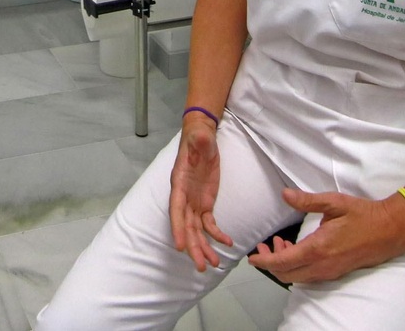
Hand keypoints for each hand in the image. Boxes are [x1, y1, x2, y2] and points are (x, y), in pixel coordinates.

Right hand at [168, 114, 234, 271]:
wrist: (202, 138)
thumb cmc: (198, 138)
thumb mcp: (200, 137)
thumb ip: (201, 140)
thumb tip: (202, 139)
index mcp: (179, 184)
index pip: (177, 210)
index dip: (178, 228)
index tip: (180, 246)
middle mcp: (184, 197)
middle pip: (187, 227)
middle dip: (193, 247)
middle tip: (202, 266)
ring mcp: (194, 202)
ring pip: (197, 230)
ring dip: (204, 247)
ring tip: (214, 264)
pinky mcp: (204, 203)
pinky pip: (209, 224)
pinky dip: (217, 234)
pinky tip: (228, 243)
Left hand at [246, 188, 404, 284]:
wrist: (391, 230)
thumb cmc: (364, 215)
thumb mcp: (335, 202)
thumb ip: (308, 201)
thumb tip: (285, 195)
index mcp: (318, 248)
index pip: (282, 262)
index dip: (264, 262)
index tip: (252, 258)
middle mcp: (322, 265)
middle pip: (286, 274)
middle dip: (270, 264)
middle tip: (264, 248)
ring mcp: (330, 272)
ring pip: (297, 277)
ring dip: (284, 265)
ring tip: (280, 244)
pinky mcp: (336, 272)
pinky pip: (309, 276)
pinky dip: (297, 266)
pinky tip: (297, 249)